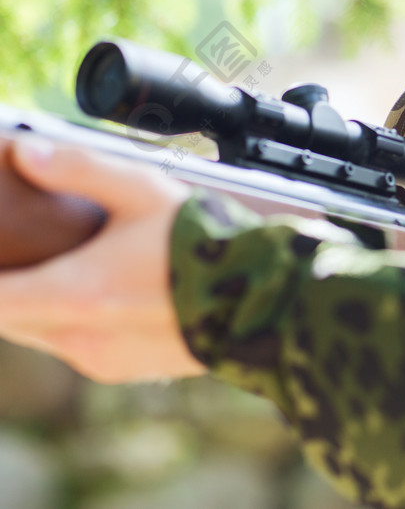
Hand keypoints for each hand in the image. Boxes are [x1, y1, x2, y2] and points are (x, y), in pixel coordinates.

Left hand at [0, 135, 205, 382]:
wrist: (263, 302)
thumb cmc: (208, 245)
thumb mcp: (144, 191)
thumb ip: (80, 168)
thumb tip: (26, 151)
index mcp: (74, 294)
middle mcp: (79, 338)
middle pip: (6, 318)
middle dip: (7, 288)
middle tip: (20, 253)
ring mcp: (99, 360)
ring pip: (39, 335)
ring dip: (38, 306)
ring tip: (66, 267)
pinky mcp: (122, 370)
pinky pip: (74, 348)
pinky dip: (72, 323)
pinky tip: (102, 294)